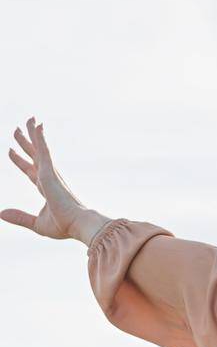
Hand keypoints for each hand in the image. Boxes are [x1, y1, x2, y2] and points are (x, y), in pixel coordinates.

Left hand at [3, 118, 103, 242]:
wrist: (78, 224)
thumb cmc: (64, 226)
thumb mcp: (36, 223)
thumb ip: (19, 217)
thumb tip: (0, 213)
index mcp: (46, 188)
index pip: (29, 170)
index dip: (19, 161)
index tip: (10, 150)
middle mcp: (48, 177)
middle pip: (34, 155)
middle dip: (24, 142)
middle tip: (17, 129)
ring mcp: (50, 173)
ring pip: (39, 148)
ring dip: (32, 134)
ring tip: (28, 120)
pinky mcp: (51, 171)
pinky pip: (44, 150)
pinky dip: (40, 138)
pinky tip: (38, 126)